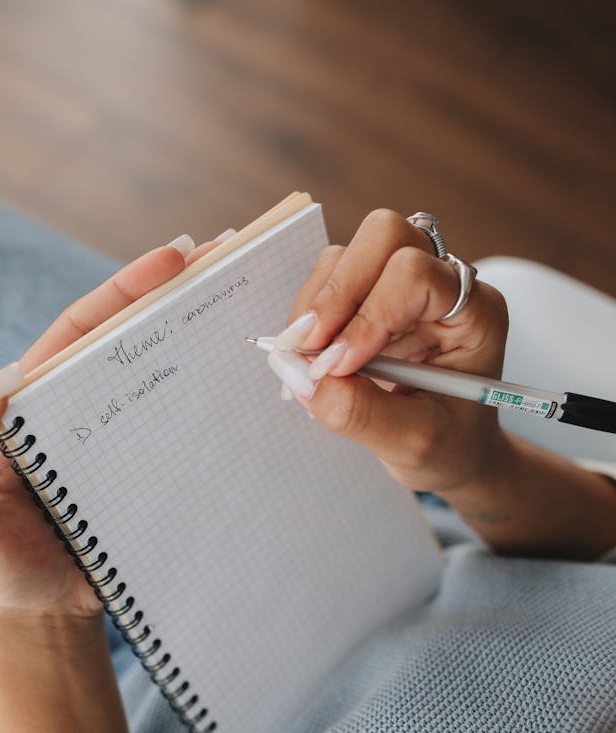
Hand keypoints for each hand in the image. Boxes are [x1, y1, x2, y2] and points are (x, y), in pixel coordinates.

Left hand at [0, 236, 220, 615]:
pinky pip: (186, 427)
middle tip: (230, 253)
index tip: (171, 259)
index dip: (124, 290)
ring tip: (254, 300)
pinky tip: (253, 382)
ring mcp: (123, 435)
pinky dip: (217, 399)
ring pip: (164, 375)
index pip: (81, 330)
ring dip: (204, 335)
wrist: (45, 614)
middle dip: (177, 292)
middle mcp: (84, 407)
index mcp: (38, 399)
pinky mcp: (154, 468)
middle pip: (131, 338)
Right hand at [272, 209, 509, 496]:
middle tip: (310, 347)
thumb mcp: (414, 444)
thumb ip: (359, 413)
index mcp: (476, 314)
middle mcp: (444, 284)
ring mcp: (404, 285)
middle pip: (385, 236)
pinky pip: (330, 278)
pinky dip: (310, 312)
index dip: (370, 315)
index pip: (417, 275)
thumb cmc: (449, 445)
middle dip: (339, 291)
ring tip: (309, 359)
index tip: (340, 365)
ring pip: (350, 253)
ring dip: (318, 303)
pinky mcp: (371, 298)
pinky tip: (313, 355)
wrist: (451, 452)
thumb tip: (300, 377)